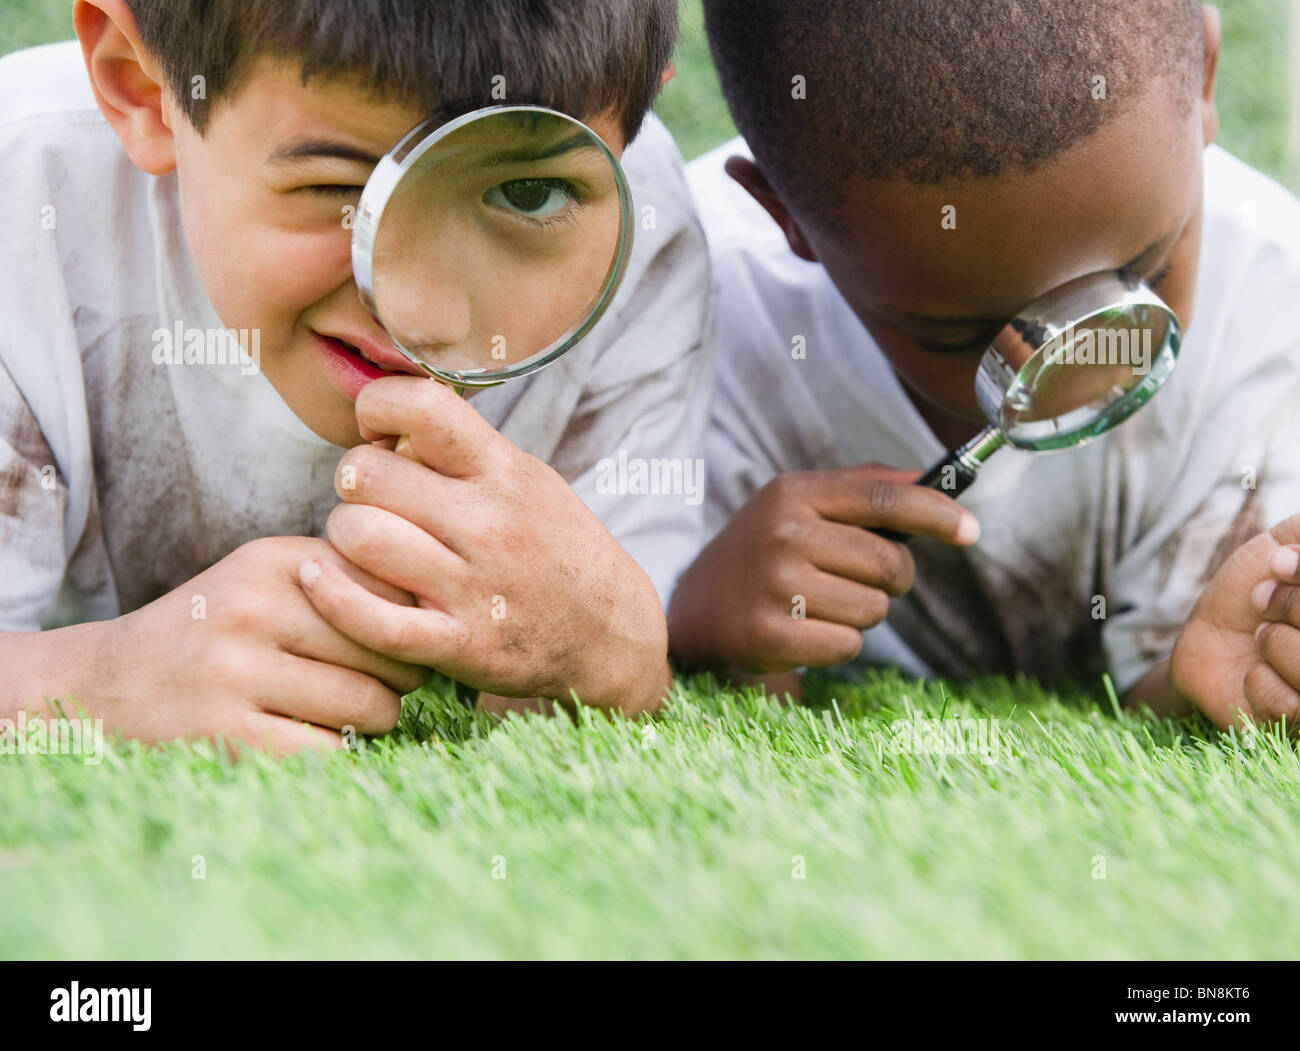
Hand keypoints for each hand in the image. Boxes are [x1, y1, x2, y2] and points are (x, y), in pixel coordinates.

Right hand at [2, 537, 429, 754]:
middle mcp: (254, 609)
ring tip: (359, 712)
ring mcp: (235, 673)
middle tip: (390, 682)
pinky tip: (322, 740)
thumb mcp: (268, 578)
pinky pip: (331, 753)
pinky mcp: (227, 737)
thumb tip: (445, 604)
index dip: (413, 619)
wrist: (105, 686)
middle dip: (405, 674)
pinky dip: (342, 754)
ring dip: (381, 719)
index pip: (390, 587)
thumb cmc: (216, 630)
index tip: (409, 636)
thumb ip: (346, 577)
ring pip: (370, 706)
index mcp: (274, 562)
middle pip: (389, 649)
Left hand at [297, 377, 670, 715]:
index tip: (377, 431)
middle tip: (370, 501)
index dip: (377, 408)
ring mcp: (472, 587)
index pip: (420, 406)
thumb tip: (387, 426)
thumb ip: (463, 454)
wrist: (609, 634)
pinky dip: (330, 596)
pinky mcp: (458, 644)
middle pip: (367, 476)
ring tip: (362, 545)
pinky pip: (369, 619)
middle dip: (354, 483)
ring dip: (342, 539)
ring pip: (359, 538)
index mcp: (505, 472)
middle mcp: (489, 524)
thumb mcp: (528, 481)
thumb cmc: (557, 550)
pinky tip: (319, 580)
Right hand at [668, 465, 980, 674]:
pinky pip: (848, 645)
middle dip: (890, 580)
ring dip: (860, 615)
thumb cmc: (762, 552)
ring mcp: (775, 585)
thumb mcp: (798, 504)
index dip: (935, 513)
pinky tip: (804, 632)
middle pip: (889, 564)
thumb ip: (862, 488)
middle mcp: (783, 533)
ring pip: (873, 610)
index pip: (882, 498)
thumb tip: (934, 478)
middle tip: (853, 580)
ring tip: (818, 606)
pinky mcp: (770, 634)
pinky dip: (837, 644)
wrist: (695, 608)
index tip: (970, 531)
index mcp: (794, 493)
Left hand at [1167, 515, 1299, 730]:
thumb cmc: (1252, 589)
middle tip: (1262, 598)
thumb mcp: (1281, 546)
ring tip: (1260, 637)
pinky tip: (1252, 673)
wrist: (1203, 636)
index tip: (1278, 562)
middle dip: (1292, 606)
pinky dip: (1261, 682)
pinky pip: (1292, 706)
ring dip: (1277, 644)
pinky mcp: (1298, 726)